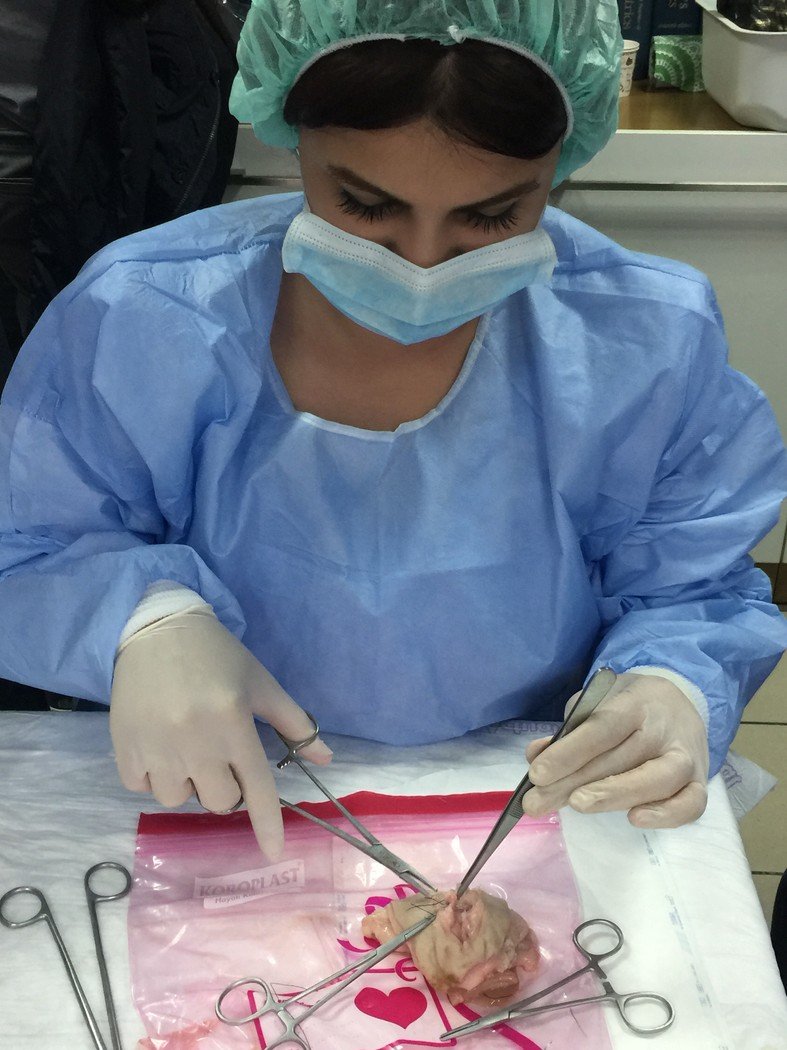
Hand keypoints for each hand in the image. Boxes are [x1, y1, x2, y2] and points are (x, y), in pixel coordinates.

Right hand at [110, 607, 331, 857]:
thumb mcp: (261, 683)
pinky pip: (143, 787)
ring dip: (189, 782)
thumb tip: (326, 759)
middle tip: (221, 754)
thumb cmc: (217, 655)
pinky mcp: (124, 747)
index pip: (258, 788)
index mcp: (234, 724)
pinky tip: (160, 745)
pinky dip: (154, 775)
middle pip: (220, 801)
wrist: (158, 627)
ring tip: (187, 747)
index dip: (268, 825)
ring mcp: (156, 748)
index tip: (275, 854)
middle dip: (227, 786)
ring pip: (180, 799)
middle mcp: (196, 742)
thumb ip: (294, 723)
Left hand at [523, 673, 708, 827]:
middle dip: (573, 783)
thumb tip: (537, 756)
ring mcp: (686, 756)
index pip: (601, 728)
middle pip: (619, 758)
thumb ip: (568, 728)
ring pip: (655, 780)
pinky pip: (690, 804)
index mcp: (635, 702)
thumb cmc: (628, 706)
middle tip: (537, 803)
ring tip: (576, 805)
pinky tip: (635, 819)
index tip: (537, 774)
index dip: (569, 752)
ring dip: (613, 795)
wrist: (679, 702)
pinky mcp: (698, 782)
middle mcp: (663, 728)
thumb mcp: (595, 702)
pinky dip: (666, 815)